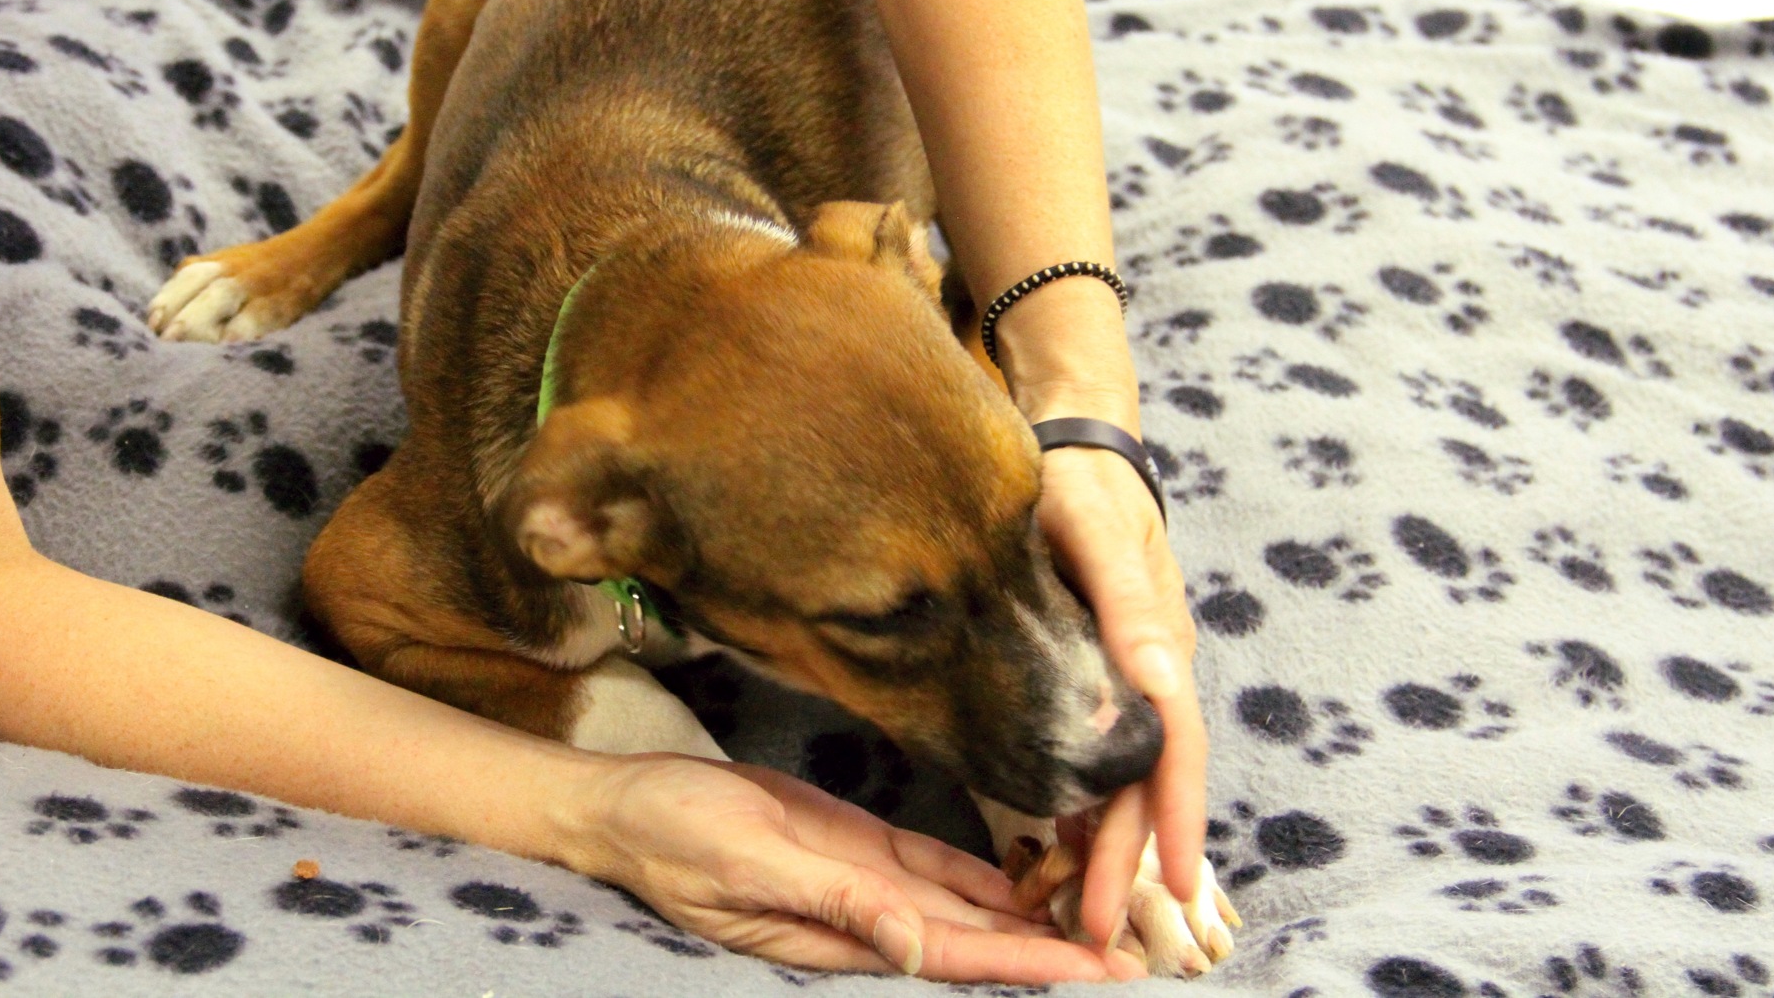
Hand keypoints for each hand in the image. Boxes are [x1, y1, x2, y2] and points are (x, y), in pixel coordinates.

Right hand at [582, 754, 1144, 981]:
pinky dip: (987, 874)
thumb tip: (914, 948)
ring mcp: (866, 880)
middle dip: (1057, 945)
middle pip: (980, 939)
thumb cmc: (677, 838)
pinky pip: (937, 866)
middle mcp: (869, 916)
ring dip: (1032, 913)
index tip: (1103, 968)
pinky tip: (1033, 872)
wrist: (631, 805)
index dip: (1033, 964)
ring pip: (967, 906)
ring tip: (1107, 911)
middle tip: (1142, 946)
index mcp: (846, 933)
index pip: (958, 956)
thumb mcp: (753, 866)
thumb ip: (837, 904)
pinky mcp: (857, 843)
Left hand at [1034, 443, 1207, 943]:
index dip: (1175, 819)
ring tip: (1076, 905)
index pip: (1174, 749)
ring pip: (1128, 776)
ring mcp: (1131, 674)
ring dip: (1109, 841)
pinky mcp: (1103, 671)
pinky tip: (1065, 841)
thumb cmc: (1078, 483)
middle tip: (1093, 928)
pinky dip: (1090, 803)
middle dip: (1129, 858)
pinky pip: (1106, 752)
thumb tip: (1159, 673)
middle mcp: (1154, 669)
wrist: (1075, 446)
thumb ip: (1129, 600)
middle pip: (1150, 781)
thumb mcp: (1096, 530)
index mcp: (1158, 644)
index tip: (1174, 886)